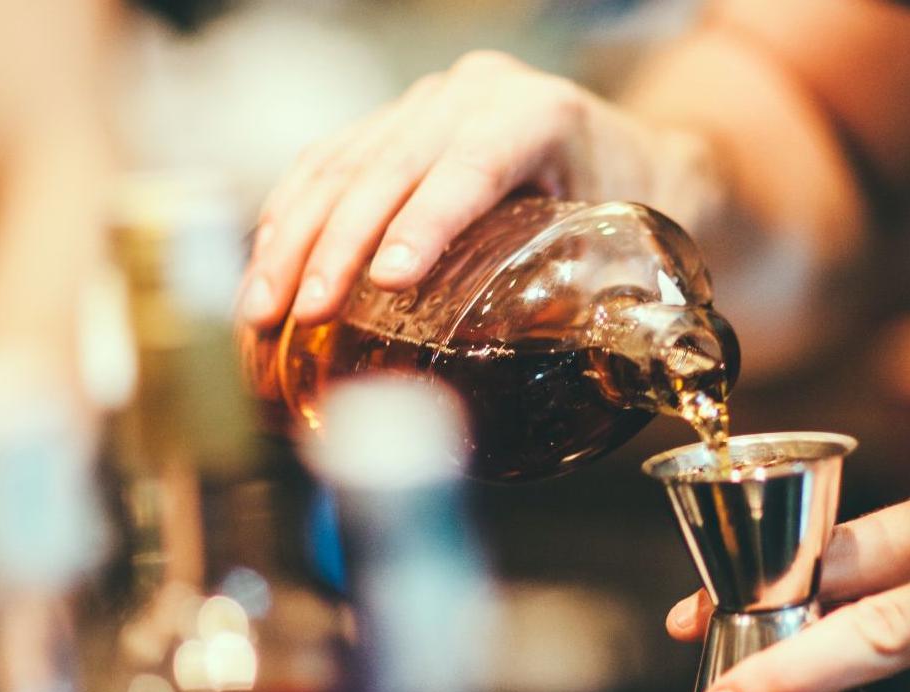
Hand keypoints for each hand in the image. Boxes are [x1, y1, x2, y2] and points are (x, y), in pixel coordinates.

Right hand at [236, 50, 720, 328]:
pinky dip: (291, 219)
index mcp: (542, 114)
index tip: (388, 281)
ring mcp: (431, 103)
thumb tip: (534, 378)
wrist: (646, 162)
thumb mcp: (635, 246)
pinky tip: (267, 271)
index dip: (424, 222)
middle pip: (389, 164)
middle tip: (303, 314)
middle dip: (335, 245)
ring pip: (342, 162)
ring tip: (263, 308)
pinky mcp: (397, 123)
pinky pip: (328, 164)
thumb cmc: (645, 208)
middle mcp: (477, 95)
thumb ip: (589, 296)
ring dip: (293, 238)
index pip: (472, 166)